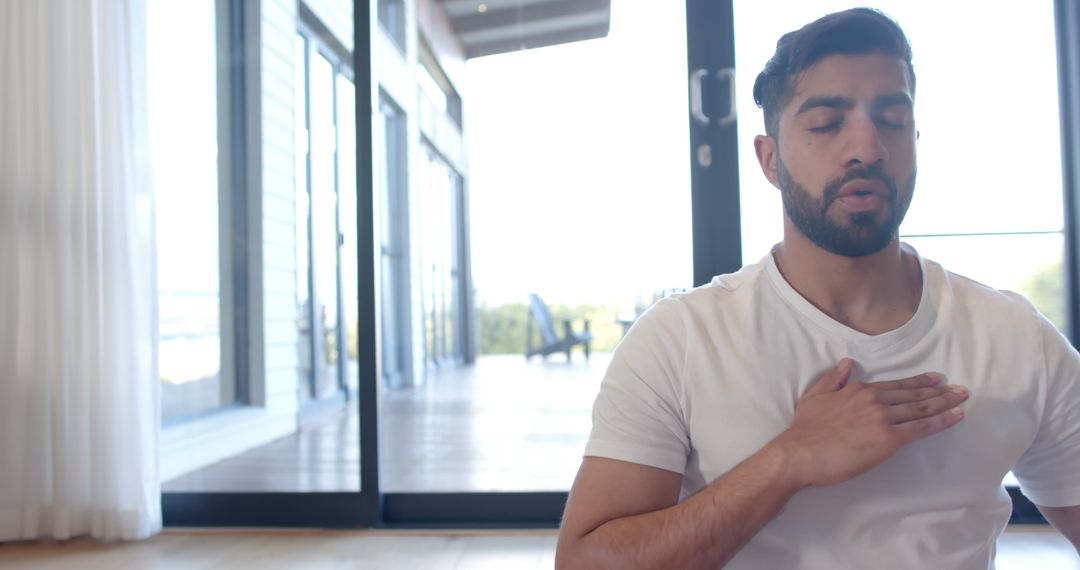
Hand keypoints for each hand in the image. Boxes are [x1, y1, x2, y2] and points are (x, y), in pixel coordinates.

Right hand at [772, 358, 968, 487]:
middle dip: (939, 391)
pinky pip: (921, 428)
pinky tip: (955, 417)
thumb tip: (846, 364)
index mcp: (859, 390)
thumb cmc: (805, 428)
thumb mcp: (815, 396)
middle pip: (914, 395)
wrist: (800, 452)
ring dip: (944, 403)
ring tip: (961, 399)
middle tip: (959, 389)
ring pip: (921, 408)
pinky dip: (941, 421)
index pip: (896, 385)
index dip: (918, 382)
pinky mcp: (889, 439)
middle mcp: (875, 400)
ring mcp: (883, 419)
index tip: (935, 379)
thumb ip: (833, 379)